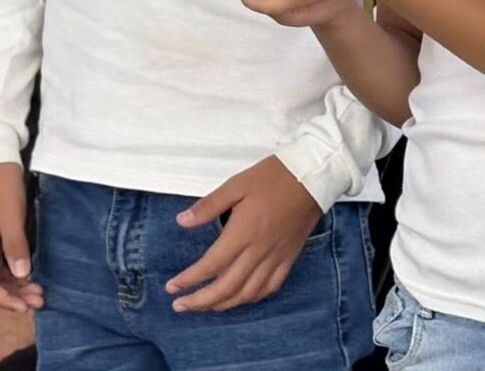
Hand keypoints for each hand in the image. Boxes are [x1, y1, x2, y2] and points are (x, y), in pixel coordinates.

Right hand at [0, 164, 43, 313]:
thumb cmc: (1, 183)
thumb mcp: (12, 214)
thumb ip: (15, 245)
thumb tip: (21, 275)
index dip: (5, 299)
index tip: (26, 307)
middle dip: (11, 296)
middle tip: (39, 301)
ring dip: (13, 285)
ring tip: (37, 291)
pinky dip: (10, 272)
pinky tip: (27, 274)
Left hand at [166, 154, 321, 311]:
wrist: (312, 177)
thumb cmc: (274, 177)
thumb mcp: (237, 184)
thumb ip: (209, 205)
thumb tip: (182, 221)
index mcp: (243, 232)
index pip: (211, 266)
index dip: (189, 280)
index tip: (172, 286)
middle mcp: (259, 251)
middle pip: (226, 287)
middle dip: (200, 301)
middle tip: (180, 306)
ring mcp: (276, 257)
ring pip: (247, 293)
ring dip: (223, 304)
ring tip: (205, 307)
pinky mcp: (289, 258)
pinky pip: (270, 287)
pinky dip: (252, 298)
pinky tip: (241, 298)